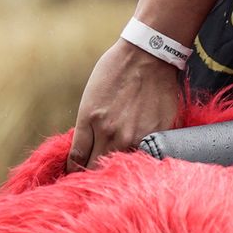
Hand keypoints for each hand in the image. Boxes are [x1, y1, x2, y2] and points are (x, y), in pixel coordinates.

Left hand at [67, 35, 188, 169]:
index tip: (75, 174)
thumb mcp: (89, 101)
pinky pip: (146, 156)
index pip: (77, 161)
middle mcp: (114, 135)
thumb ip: (84, 131)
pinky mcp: (159, 135)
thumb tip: (79, 157)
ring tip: (116, 168)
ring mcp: (139, 137)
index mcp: (92, 124)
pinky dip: (140, 159)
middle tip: (91, 176)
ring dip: (117, 170)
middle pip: (98, 170)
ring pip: (123, 167)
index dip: (73, 171)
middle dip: (92, 174)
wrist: (148, 57)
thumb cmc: (115, 72)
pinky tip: (138, 153)